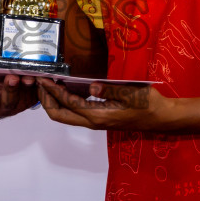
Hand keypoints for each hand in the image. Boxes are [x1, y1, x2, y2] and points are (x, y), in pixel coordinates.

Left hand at [35, 78, 173, 131]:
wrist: (160, 118)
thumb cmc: (148, 105)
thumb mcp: (131, 94)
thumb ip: (110, 90)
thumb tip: (91, 85)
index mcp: (98, 115)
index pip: (68, 103)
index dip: (53, 91)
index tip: (43, 79)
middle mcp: (93, 121)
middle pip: (60, 115)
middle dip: (46, 100)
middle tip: (39, 83)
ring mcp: (95, 121)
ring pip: (66, 115)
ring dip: (54, 101)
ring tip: (47, 84)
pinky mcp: (98, 118)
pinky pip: (75, 112)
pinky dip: (65, 101)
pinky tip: (65, 88)